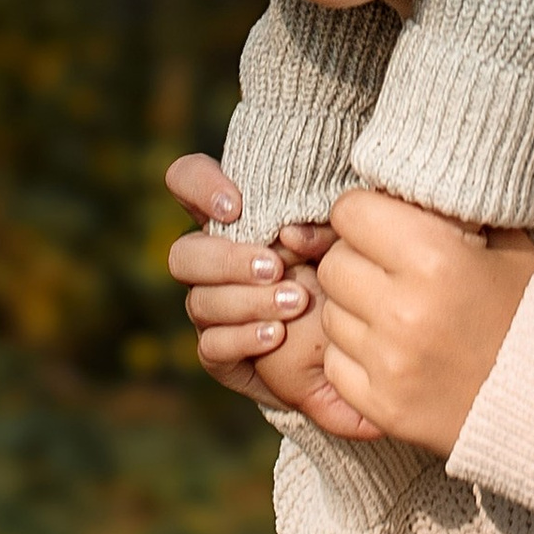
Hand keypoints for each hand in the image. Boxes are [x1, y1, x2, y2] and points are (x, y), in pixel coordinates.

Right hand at [163, 152, 371, 439]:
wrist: (350, 343)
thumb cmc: (342, 270)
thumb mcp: (340, 241)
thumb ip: (320, 229)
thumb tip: (291, 233)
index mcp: (230, 219)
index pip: (186, 180)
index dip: (197, 185)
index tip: (236, 206)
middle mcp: (209, 262)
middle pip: (182, 253)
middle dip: (228, 259)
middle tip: (275, 266)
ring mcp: (209, 309)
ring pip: (201, 301)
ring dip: (248, 300)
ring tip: (295, 302)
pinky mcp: (218, 354)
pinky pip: (212, 346)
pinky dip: (244, 338)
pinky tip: (276, 335)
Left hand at [317, 188, 533, 458]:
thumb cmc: (532, 311)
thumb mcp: (506, 244)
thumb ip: (449, 213)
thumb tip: (395, 184)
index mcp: (435, 258)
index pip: (350, 213)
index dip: (365, 215)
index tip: (383, 226)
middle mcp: (403, 310)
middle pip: (333, 265)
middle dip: (356, 262)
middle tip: (390, 273)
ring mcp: (389, 363)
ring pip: (330, 314)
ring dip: (355, 310)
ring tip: (397, 315)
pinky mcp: (381, 405)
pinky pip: (334, 364)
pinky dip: (356, 356)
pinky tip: (394, 353)